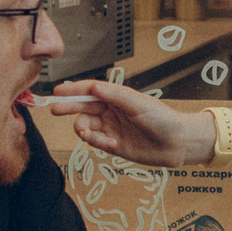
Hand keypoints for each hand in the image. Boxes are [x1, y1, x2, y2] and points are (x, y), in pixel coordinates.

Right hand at [48, 79, 216, 166]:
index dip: (73, 90)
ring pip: (86, 127)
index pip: (89, 90)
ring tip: (90, 136)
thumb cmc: (163, 119)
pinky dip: (99, 143)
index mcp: (116, 97)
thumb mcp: (138, 103)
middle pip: (82, 107)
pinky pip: (96, 142)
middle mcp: (111, 111)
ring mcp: (111, 128)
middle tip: (54, 110)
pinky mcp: (113, 145)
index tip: (58, 90)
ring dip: (84, 131)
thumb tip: (93, 85)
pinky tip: (111, 144)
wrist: (177, 143)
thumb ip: (114, 95)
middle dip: (68, 107)